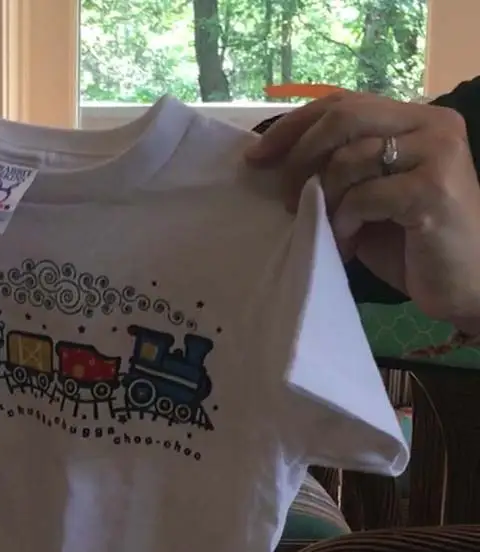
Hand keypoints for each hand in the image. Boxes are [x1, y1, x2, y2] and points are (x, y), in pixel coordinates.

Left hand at [246, 91, 479, 329]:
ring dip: (325, 200)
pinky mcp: (433, 190)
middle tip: (284, 198)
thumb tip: (274, 163)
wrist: (464, 285)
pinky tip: (348, 243)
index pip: (342, 102)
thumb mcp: (368, 199)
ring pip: (349, 158)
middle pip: (343, 116)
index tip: (257, 156)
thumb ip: (339, 170)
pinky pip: (364, 196)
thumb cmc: (411, 246)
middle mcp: (431, 125)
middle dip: (300, 156)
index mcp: (414, 119)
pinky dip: (344, 222)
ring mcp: (437, 154)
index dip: (293, 125)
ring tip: (329, 230)